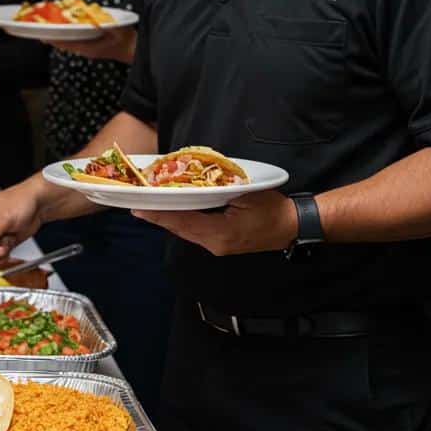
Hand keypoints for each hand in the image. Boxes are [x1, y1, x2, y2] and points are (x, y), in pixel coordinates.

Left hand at [49, 26, 136, 63]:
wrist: (133, 50)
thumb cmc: (126, 40)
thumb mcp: (119, 31)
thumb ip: (108, 26)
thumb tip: (96, 23)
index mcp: (89, 48)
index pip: (68, 44)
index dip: (55, 39)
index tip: (43, 35)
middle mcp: (85, 50)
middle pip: (64, 44)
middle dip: (52, 37)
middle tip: (38, 29)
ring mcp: (87, 49)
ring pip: (68, 43)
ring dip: (57, 36)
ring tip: (45, 28)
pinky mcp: (89, 46)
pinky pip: (73, 41)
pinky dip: (66, 35)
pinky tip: (61, 29)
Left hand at [132, 190, 297, 255]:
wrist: (293, 227)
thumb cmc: (273, 208)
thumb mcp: (245, 193)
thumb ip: (218, 190)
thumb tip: (191, 183)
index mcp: (220, 233)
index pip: (182, 221)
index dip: (158, 214)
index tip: (138, 208)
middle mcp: (214, 244)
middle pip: (178, 228)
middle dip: (158, 216)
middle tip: (136, 203)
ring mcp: (217, 247)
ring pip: (184, 231)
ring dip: (167, 219)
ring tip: (148, 206)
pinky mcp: (220, 245)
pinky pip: (194, 232)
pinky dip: (181, 222)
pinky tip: (172, 212)